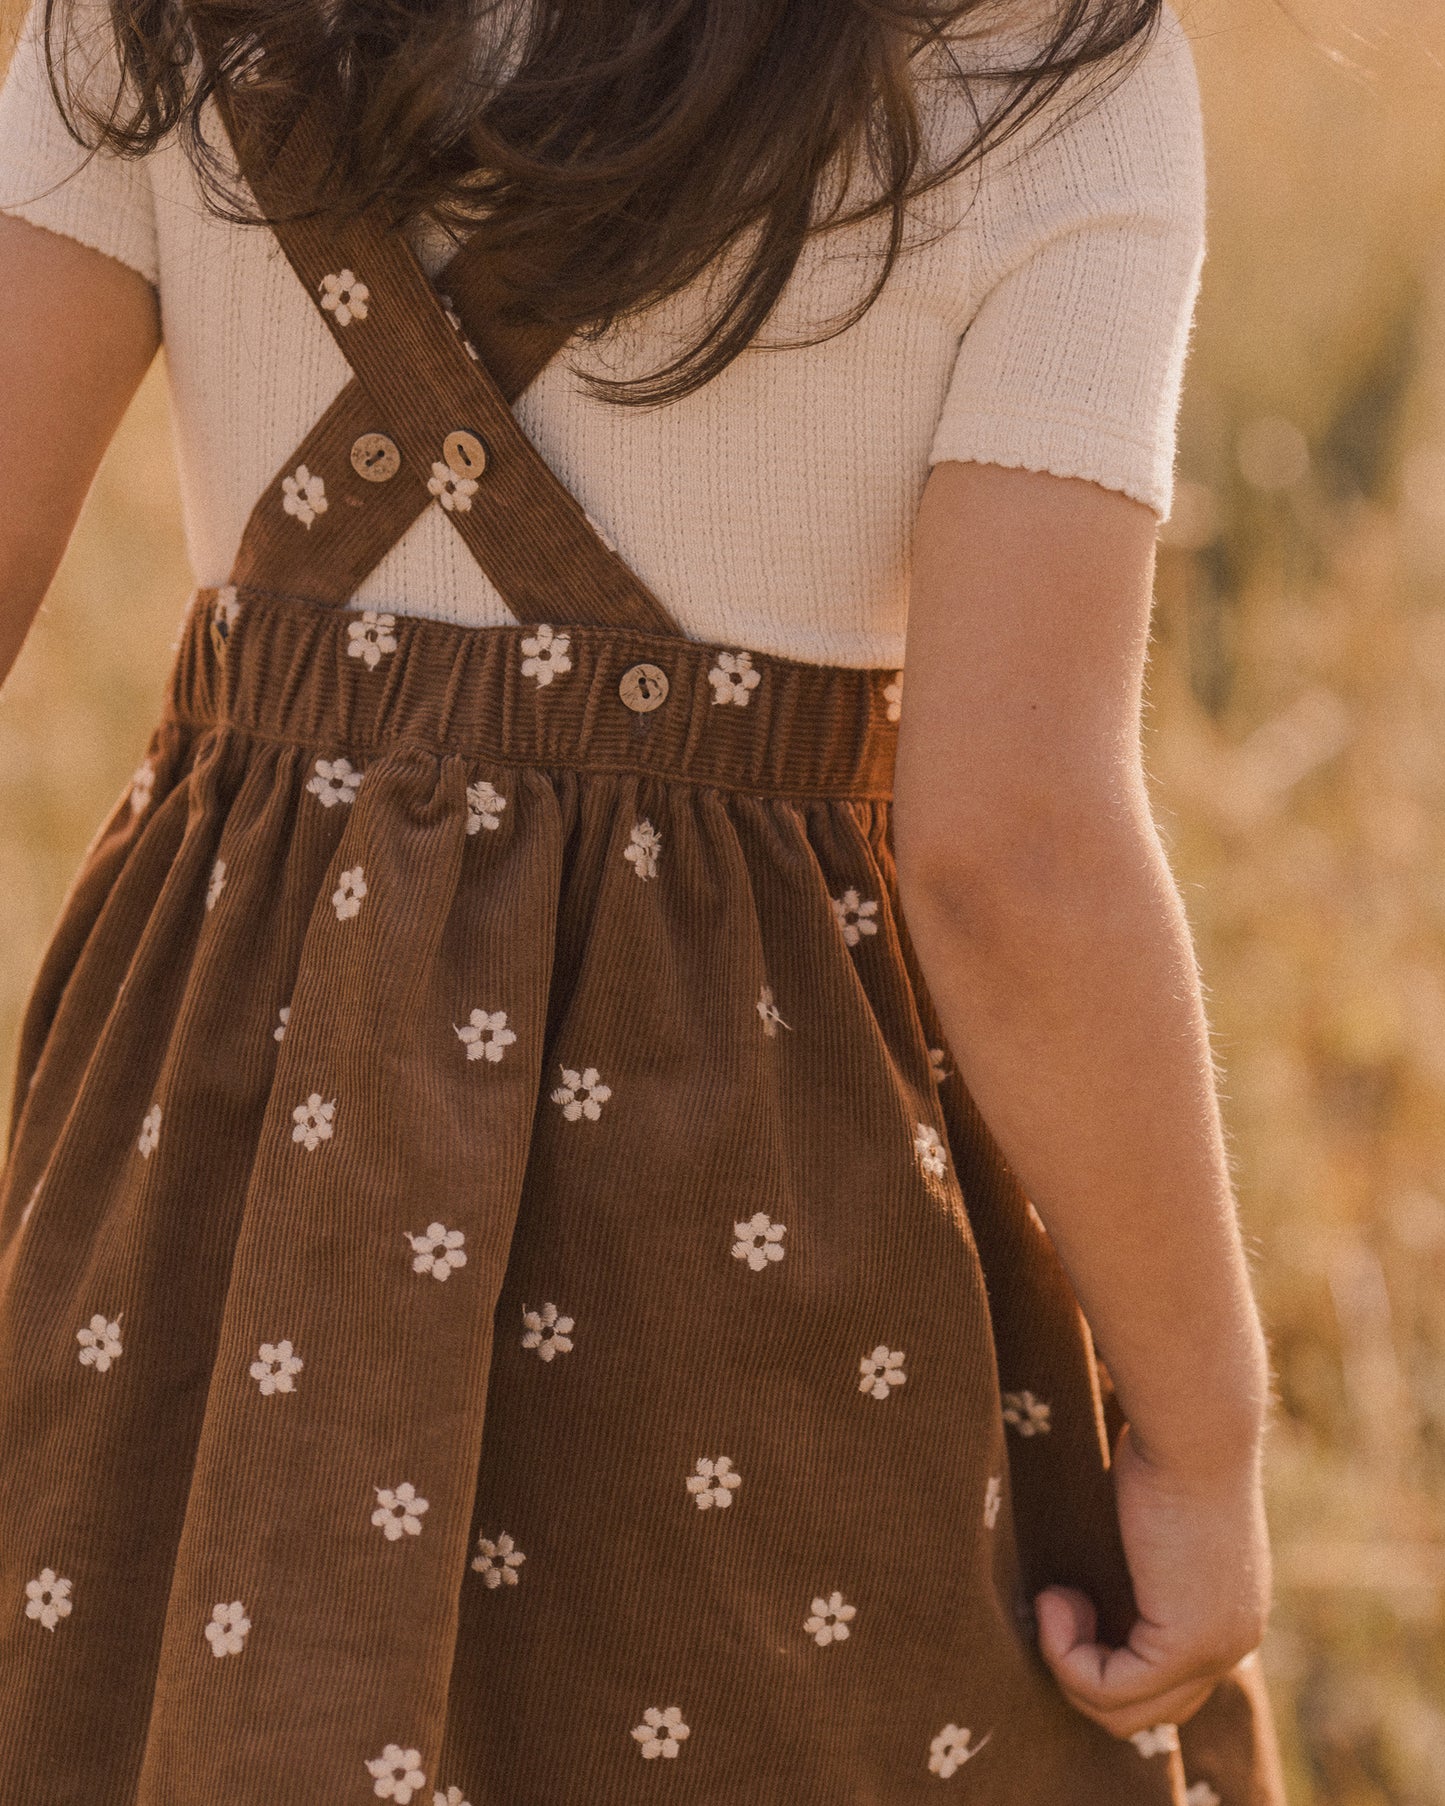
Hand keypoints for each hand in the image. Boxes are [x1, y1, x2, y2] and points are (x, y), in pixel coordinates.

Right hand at [1034, 1421, 1271, 1740]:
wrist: (1191, 1428)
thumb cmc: (1163, 1447)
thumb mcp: (1147, 1518)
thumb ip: (1136, 1564)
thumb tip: (1083, 1582)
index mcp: (1229, 1614)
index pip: (1166, 1683)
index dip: (1102, 1654)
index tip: (1069, 1594)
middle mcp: (1233, 1643)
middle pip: (1149, 1711)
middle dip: (1084, 1669)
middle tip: (1058, 1602)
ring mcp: (1216, 1651)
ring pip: (1126, 1713)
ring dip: (1069, 1664)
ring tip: (1054, 1598)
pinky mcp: (1186, 1645)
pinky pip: (1109, 1689)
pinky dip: (1067, 1655)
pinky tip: (1055, 1600)